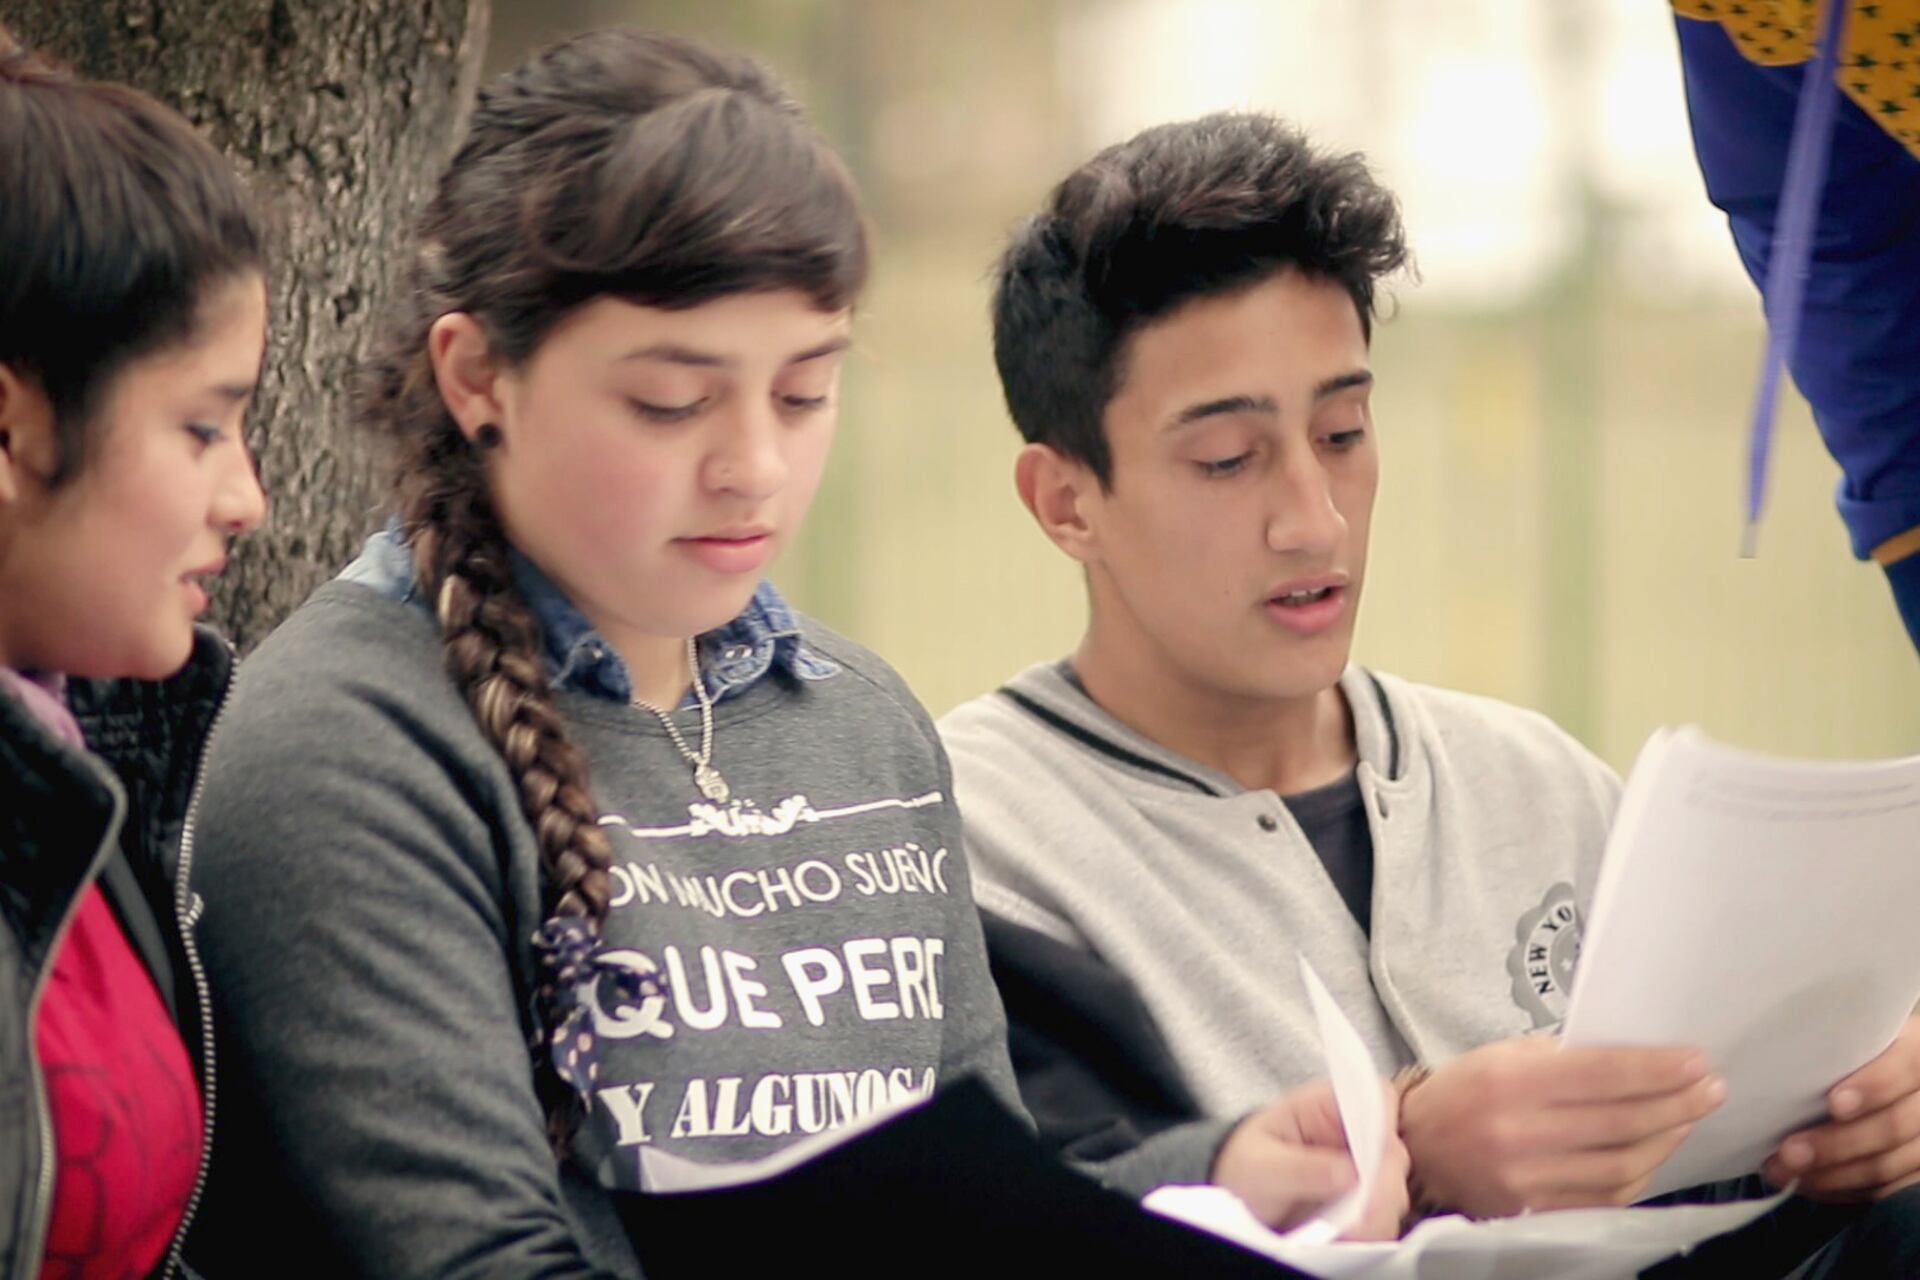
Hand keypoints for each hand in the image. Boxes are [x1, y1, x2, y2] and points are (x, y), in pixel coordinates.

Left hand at [1211, 1077, 1410, 1240]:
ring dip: (1375, 1214)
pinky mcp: (1363, 1202)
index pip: (1376, 1097)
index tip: (1371, 1158)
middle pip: (1391, 1151)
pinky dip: (1369, 1231)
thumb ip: (1301, 1167)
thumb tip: (1348, 1172)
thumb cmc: (1245, 1164)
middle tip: (1358, 1211)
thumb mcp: (1261, 1164)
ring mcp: (1361, 1170)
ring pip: (1393, 1189)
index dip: (1383, 1124)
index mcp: (1327, 1106)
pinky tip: (1346, 1238)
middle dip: (1380, 1185)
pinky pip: (1382, 1217)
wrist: (1235, 1193)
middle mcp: (1352, 1135)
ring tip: (1345, 1231)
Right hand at [1399, 1036, 1723, 1216]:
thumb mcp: (1501, 1055)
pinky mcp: (1533, 1209)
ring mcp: (1527, 1179)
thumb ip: (1561, 1058)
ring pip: (1621, 1165)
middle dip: (1676, 1103)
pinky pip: (1604, 1196)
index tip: (1695, 1061)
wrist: (1414, 1149)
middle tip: (1709, 1088)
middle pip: (1620, 1121)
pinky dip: (1638, 1174)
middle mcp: (1519, 1133)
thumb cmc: (1462, 1093)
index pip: (1601, 1075)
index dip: (1656, 1069)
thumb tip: (1632, 1060)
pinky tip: (1653, 1151)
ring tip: (1687, 1117)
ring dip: (1665, 1140)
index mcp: (1509, 1082)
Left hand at [1766, 1015, 1919, 1201]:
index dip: (1873, 1087)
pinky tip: (1811, 1185)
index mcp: (1919, 1050)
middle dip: (1837, 1144)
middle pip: (1895, 1125)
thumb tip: (1778, 1065)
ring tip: (1785, 1173)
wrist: (1887, 1081)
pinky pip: (1891, 1188)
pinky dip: (1847, 1189)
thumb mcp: (1855, 1038)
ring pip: (1891, 1165)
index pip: (1906, 1067)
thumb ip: (1835, 1048)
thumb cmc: (1854, 1052)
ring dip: (1833, 1175)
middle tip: (1789, 1153)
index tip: (1834, 1103)